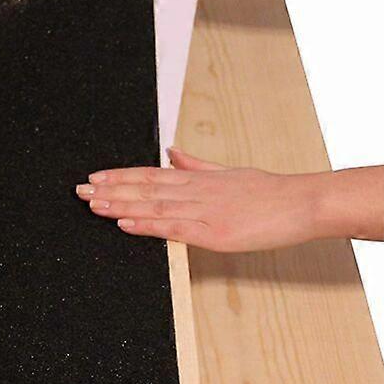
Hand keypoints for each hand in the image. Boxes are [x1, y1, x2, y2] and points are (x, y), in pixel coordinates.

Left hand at [75, 148, 383, 251]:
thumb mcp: (230, 172)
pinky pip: (174, 228)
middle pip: (145, 188)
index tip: (95, 177)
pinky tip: (125, 223)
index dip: (121, 176)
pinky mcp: (215, 232)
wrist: (304, 202)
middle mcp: (196, 191)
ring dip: (120, 204)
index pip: (151, 175)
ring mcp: (204, 211)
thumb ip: (197, 164)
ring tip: (92, 203)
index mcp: (199, 179)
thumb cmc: (270, 192)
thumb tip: (172, 151)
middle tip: (79, 190)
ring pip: (153, 206)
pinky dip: (147, 225)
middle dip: (110, 189)